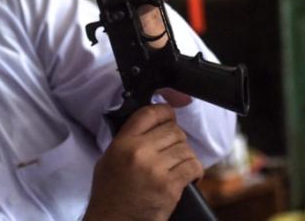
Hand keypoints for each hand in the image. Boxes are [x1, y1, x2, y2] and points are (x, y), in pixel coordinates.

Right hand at [84, 104, 202, 220]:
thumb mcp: (109, 159)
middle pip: (173, 130)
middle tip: (172, 150)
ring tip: (179, 166)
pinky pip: (193, 167)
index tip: (169, 116)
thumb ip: (127, 138)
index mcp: (123, 143)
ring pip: (185, 148)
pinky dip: (195, 171)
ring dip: (186, 156)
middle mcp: (139, 152)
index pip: (150, 113)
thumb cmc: (110, 194)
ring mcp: (155, 170)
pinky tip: (189, 177)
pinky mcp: (169, 188)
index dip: (165, 111)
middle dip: (177, 139)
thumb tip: (150, 124)